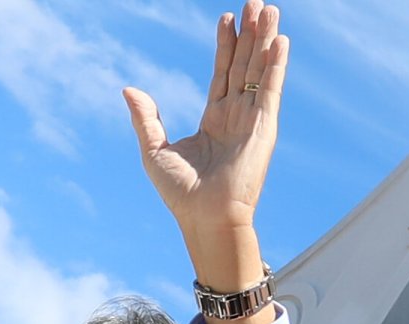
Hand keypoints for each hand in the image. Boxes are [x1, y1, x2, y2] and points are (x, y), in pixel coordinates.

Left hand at [123, 0, 285, 323]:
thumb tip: (128, 89)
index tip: (227, 18)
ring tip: (269, 10)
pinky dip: (276, 66)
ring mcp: (252, 121)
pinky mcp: (264, 129)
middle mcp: (236, 117)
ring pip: (259, 71)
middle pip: (244, 65)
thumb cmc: (180, 193)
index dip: (224, 46)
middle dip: (250, 34)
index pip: (221, 74)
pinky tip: (280, 42)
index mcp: (214, 121)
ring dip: (265, 40)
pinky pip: (271, 91)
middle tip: (256, 2)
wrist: (203, 217)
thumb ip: (145, 118)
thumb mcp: (154, 150)